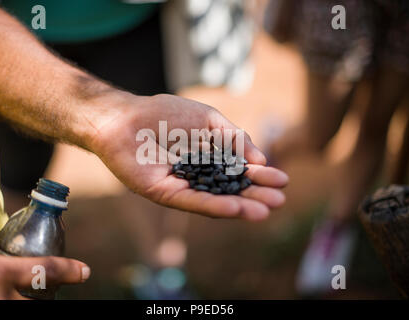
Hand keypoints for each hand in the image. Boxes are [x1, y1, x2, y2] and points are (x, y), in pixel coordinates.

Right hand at [0, 234, 90, 298]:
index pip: (42, 268)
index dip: (68, 270)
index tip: (84, 272)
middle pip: (40, 299)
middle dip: (48, 296)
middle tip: (51, 292)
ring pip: (26, 307)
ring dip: (31, 301)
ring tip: (24, 294)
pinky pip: (9, 311)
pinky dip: (12, 304)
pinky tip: (6, 298)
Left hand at [90, 94, 287, 220]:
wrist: (125, 115)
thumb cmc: (164, 113)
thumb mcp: (208, 119)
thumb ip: (234, 137)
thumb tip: (259, 159)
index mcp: (209, 160)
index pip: (239, 172)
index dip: (260, 177)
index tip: (282, 181)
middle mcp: (198, 177)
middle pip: (230, 190)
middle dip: (255, 196)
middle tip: (280, 201)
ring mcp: (182, 186)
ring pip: (214, 200)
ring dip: (240, 206)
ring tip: (264, 211)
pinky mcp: (164, 193)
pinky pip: (191, 200)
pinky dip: (214, 205)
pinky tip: (235, 208)